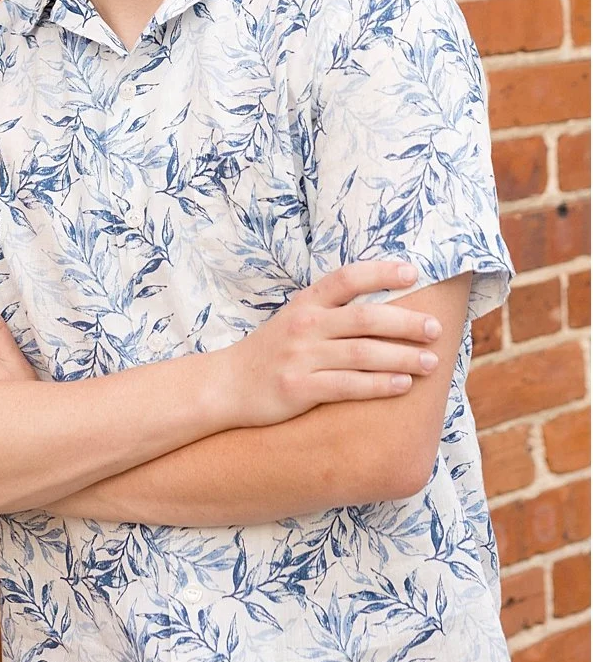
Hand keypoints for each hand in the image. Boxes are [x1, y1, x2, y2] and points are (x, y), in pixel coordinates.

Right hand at [219, 261, 444, 427]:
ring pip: (362, 353)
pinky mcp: (298, 389)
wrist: (225, 386)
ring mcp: (301, 357)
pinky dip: (379, 385)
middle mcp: (305, 326)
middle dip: (406, 323)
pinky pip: (347, 386)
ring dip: (402, 357)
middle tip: (435, 329)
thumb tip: (384, 306)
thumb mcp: (295, 319)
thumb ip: (332, 311)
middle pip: (365, 318)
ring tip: (430, 362)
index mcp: (306, 303)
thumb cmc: (270, 353)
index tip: (413, 274)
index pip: (348, 277)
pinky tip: (403, 386)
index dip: (382, 272)